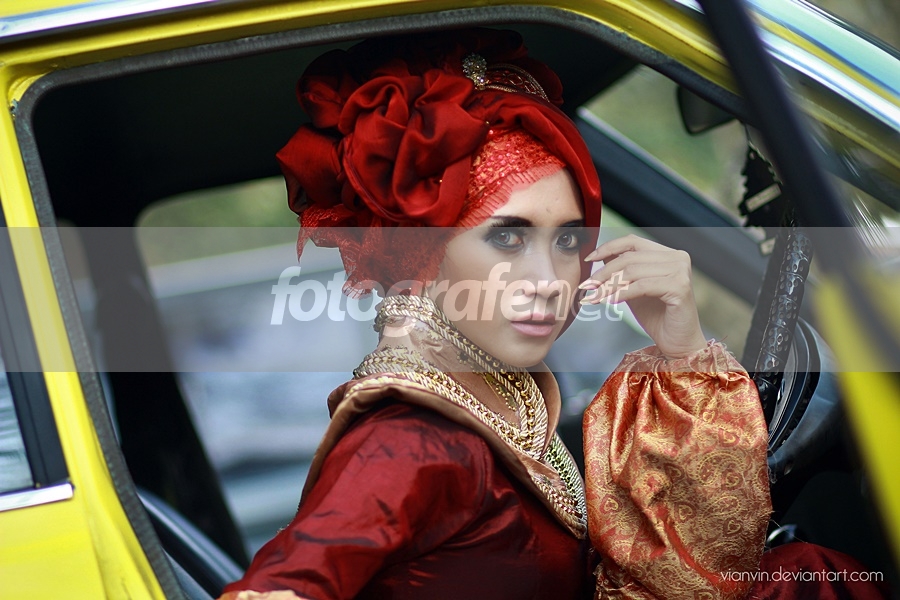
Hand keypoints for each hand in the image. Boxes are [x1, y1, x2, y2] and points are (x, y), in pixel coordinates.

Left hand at [579, 234, 706, 358]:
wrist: (677, 341)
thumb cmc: (657, 316)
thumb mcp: (634, 288)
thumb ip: (623, 271)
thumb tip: (601, 256)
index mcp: (667, 254)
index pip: (632, 242)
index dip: (608, 248)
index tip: (589, 259)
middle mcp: (677, 258)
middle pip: (629, 258)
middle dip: (603, 273)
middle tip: (587, 286)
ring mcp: (680, 271)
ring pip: (633, 271)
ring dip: (609, 286)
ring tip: (594, 297)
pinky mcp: (680, 287)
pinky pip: (642, 286)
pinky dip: (622, 293)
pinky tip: (610, 301)